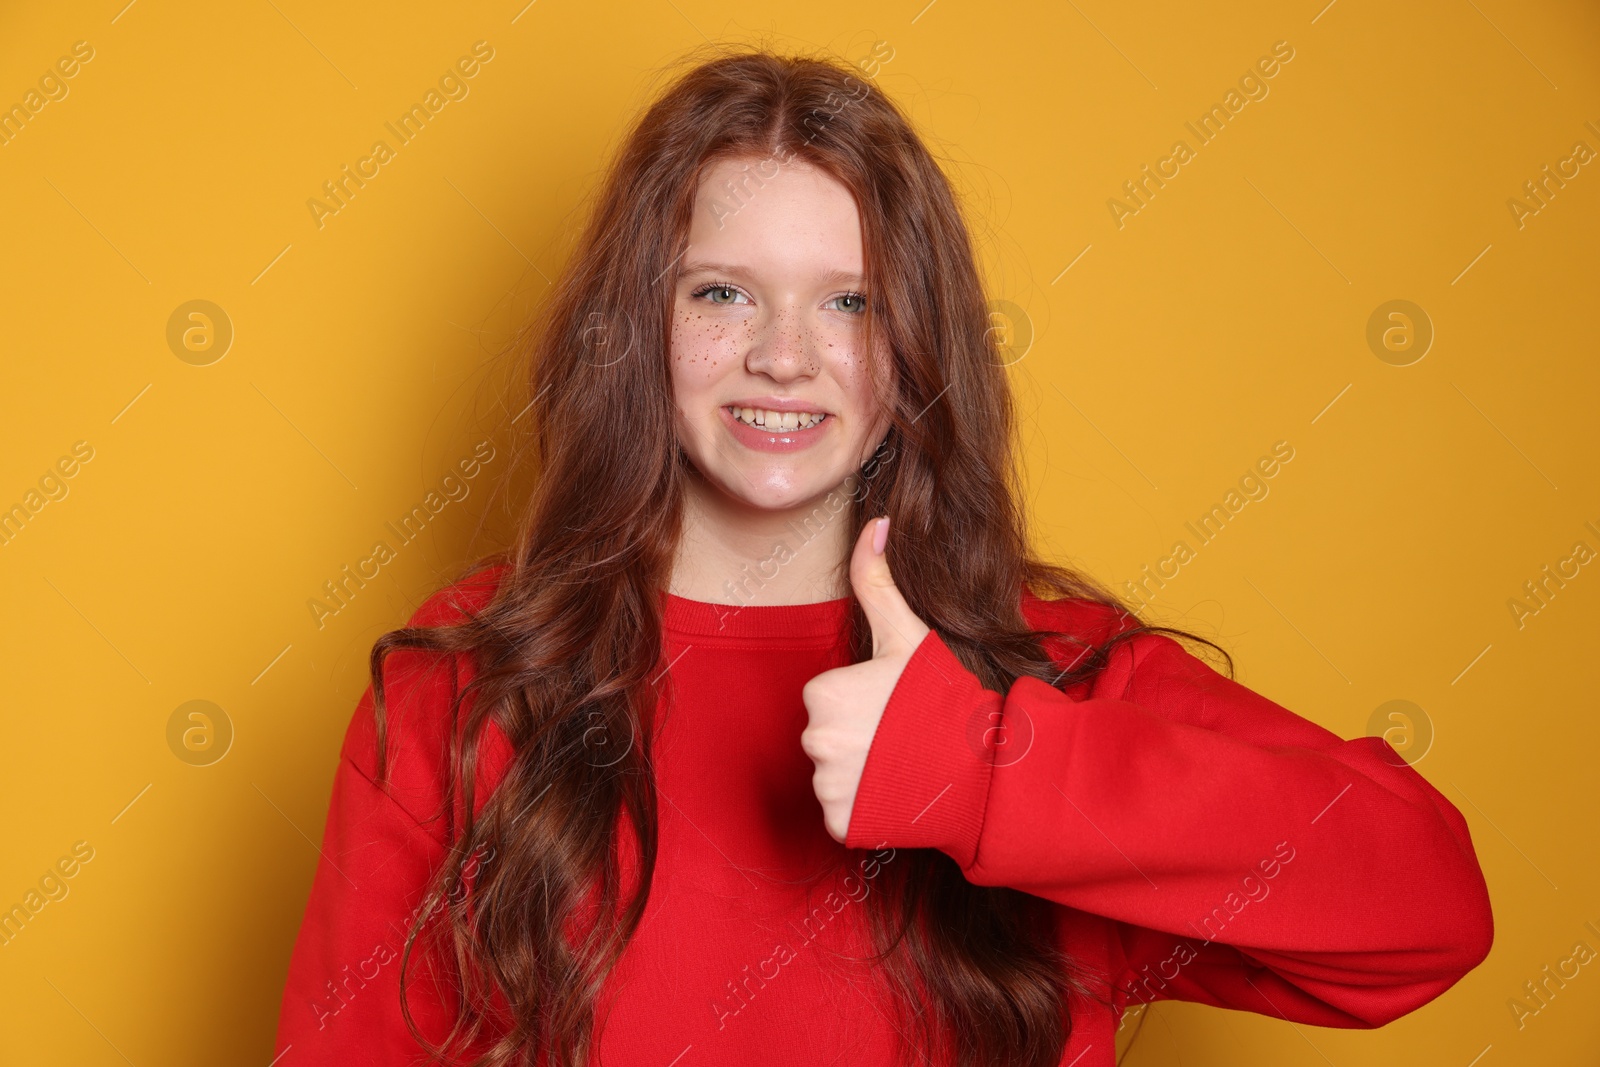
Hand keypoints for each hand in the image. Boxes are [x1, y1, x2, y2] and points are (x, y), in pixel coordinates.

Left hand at [800, 516, 932, 842]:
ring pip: (833, 776)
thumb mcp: (907, 635)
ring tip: (901, 765)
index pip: (827, 698)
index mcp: (820, 693)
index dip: (862, 701)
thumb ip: (877, 580)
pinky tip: (896, 794)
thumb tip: (874, 523)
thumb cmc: (943, 697)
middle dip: (858, 737)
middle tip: (900, 736)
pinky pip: (842, 813)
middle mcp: (814, 741)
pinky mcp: (841, 825)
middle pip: (827, 737)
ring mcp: (826, 787)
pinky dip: (865, 808)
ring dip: (861, 774)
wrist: (983, 768)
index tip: (893, 706)